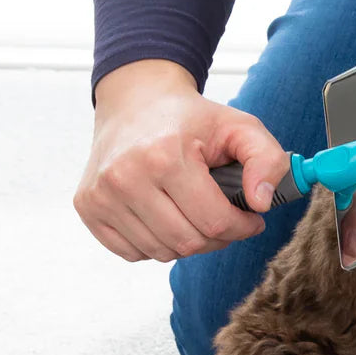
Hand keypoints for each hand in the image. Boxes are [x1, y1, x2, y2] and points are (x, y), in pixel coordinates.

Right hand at [75, 60, 286, 261]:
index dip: (243, 227)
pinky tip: (167, 217)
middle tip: (227, 219)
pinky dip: (156, 244)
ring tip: (197, 215)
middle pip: (187, 242)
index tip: (252, 218)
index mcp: (164, 156)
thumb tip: (261, 203)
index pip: (214, 221)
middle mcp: (125, 176)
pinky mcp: (87, 206)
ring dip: (188, 242)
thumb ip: (268, 160)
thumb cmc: (191, 118)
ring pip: (161, 252)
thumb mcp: (240, 127)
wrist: (135, 101)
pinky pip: (132, 253)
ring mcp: (101, 194)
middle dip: (218, 237)